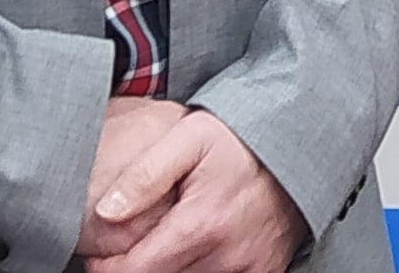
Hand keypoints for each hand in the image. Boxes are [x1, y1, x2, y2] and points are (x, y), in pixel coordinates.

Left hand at [86, 108, 308, 272]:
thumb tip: (106, 212)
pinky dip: (200, 272)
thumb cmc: (239, 141)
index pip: (134, 272)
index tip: (100, 255)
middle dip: (136, 269)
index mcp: (201, 225)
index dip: (106, 268)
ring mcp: (248, 268)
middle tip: (129, 249)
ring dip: (167, 270)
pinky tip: (194, 254)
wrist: (297, 145)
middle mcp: (226, 256)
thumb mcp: (188, 138)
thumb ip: (144, 175)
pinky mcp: (265, 272)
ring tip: (163, 247)